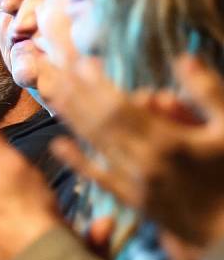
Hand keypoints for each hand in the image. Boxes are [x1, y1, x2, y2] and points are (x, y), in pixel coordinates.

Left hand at [41, 55, 223, 246]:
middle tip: (54, 69)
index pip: (121, 108)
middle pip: (99, 121)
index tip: (81, 62)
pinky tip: (57, 145)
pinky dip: (77, 161)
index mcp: (168, 143)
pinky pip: (98, 178)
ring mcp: (134, 183)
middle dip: (76, 93)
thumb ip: (208, 93)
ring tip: (51, 93)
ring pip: (95, 145)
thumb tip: (184, 58)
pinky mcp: (132, 201)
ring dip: (71, 117)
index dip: (97, 84)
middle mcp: (143, 162)